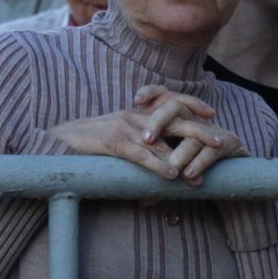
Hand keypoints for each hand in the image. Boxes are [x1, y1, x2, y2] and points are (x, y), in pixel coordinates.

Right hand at [49, 90, 241, 183]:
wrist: (58, 140)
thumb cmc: (89, 141)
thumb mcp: (117, 133)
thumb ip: (140, 138)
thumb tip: (164, 153)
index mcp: (136, 112)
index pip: (170, 102)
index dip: (191, 105)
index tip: (211, 114)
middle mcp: (134, 116)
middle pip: (173, 120)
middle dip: (198, 131)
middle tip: (218, 143)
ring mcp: (124, 128)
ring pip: (160, 142)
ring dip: (181, 160)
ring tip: (198, 176)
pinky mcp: (113, 143)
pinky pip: (141, 155)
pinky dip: (158, 166)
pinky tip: (171, 176)